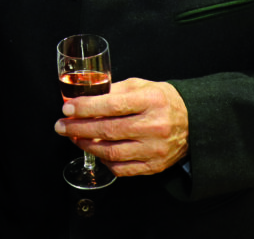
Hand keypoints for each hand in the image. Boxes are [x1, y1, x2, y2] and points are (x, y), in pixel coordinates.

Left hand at [55, 78, 188, 176]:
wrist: (193, 122)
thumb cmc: (162, 100)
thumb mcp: (142, 85)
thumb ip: (114, 90)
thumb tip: (83, 98)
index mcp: (151, 101)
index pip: (112, 105)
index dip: (85, 108)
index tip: (66, 108)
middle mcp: (154, 126)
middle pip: (108, 130)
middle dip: (79, 128)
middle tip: (60, 126)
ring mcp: (155, 149)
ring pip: (112, 152)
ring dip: (87, 145)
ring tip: (73, 138)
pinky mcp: (155, 166)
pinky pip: (122, 168)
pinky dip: (104, 161)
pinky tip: (95, 151)